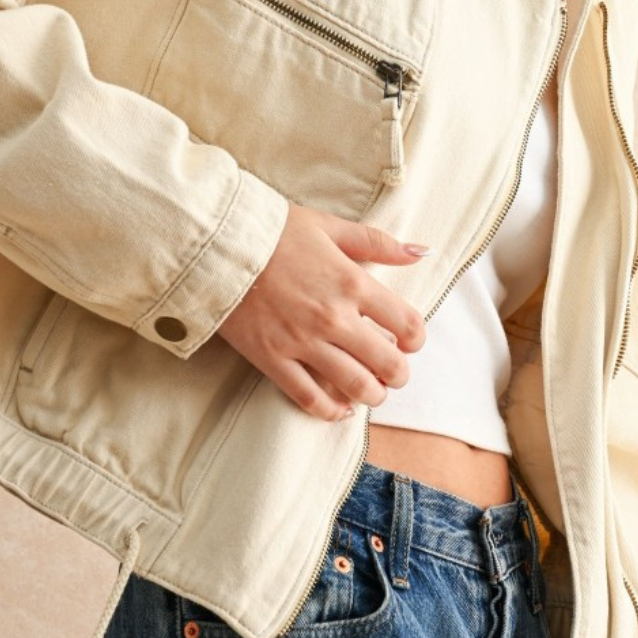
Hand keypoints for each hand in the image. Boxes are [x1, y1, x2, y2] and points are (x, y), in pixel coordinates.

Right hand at [217, 203, 428, 421]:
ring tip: (371, 391)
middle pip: (387, 363)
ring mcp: (302, 342)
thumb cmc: (274, 231)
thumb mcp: (329, 226)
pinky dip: (330, 411)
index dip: (416, 339)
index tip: (409, 341)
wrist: (217, 246)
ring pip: (355, 386)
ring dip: (372, 395)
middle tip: (393, 372)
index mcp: (352, 283)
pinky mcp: (273, 359)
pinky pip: (308, 398)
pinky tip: (338, 409)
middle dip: (399, 374)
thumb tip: (421, 252)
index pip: (406, 324)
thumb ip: (377, 242)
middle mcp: (333, 318)